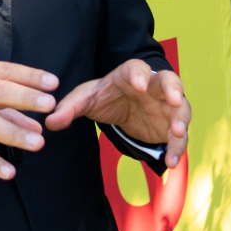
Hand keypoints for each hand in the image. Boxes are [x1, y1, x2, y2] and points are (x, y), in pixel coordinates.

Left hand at [44, 59, 190, 167]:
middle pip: (170, 81)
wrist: (119, 108)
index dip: (140, 74)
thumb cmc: (103, 97)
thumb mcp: (84, 100)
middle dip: (174, 89)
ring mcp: (165, 106)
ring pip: (181, 109)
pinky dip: (177, 148)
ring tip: (175, 133)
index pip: (137, 68)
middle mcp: (153, 87)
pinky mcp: (170, 126)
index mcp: (129, 75)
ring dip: (181, 120)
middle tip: (174, 101)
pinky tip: (170, 162)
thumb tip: (49, 122)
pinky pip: (179, 137)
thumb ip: (67, 108)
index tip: (139, 85)